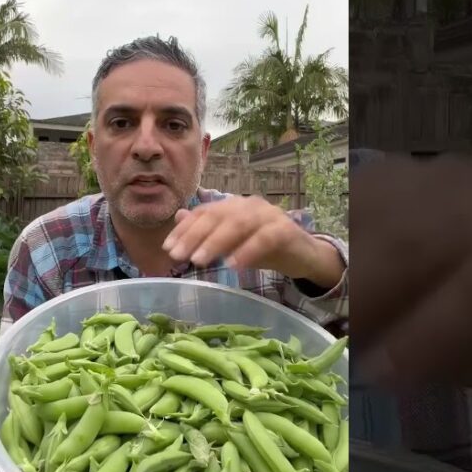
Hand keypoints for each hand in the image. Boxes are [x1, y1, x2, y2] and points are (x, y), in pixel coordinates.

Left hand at [162, 195, 342, 286]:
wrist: (303, 254)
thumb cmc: (264, 248)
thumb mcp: (232, 241)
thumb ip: (208, 229)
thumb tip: (180, 215)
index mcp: (234, 206)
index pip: (204, 212)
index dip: (185, 228)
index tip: (168, 247)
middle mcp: (249, 205)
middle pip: (217, 215)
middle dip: (195, 235)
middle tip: (178, 256)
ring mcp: (268, 215)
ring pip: (238, 224)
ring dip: (216, 242)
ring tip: (199, 261)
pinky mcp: (285, 230)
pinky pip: (264, 238)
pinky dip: (247, 251)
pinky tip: (232, 265)